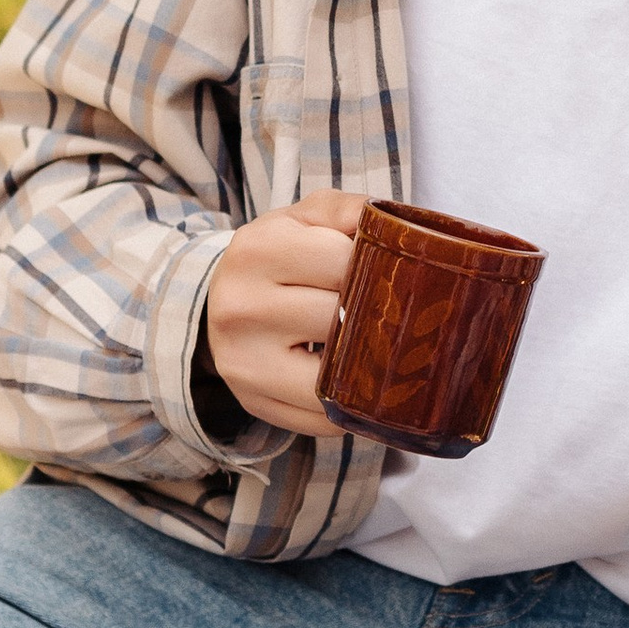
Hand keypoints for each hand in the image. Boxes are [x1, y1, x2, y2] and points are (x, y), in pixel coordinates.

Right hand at [200, 191, 365, 436]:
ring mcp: (244, 362)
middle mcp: (240, 306)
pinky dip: (346, 404)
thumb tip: (403, 230)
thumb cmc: (280, 255)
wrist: (225, 300)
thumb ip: (352, 210)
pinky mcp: (254, 403)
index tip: (375, 269)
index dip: (373, 266)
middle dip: (369, 315)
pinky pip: (324, 418)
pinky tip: (346, 379)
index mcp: (256, 249)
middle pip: (340, 318)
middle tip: (379, 310)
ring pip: (335, 375)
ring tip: (367, 345)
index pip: (344, 261)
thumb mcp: (308, 217)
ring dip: (362, 365)